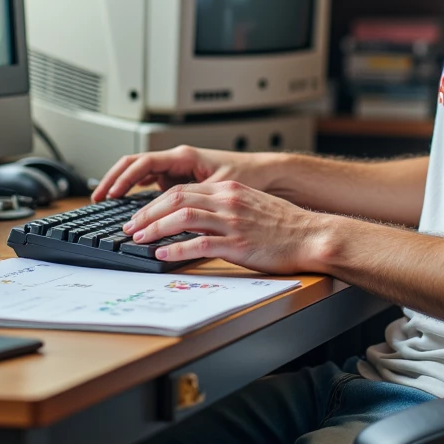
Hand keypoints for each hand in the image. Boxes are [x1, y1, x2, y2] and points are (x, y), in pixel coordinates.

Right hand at [92, 144, 276, 201]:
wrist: (268, 174)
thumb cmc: (248, 176)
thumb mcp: (220, 188)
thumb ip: (196, 200)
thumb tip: (175, 216)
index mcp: (184, 157)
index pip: (143, 163)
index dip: (123, 178)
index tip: (109, 194)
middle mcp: (178, 160)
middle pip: (134, 165)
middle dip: (113, 180)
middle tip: (97, 198)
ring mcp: (178, 169)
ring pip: (141, 174)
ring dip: (123, 187)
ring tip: (107, 204)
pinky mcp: (182, 180)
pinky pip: (154, 184)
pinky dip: (139, 193)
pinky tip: (131, 208)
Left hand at [121, 180, 334, 275]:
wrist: (312, 236)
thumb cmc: (284, 226)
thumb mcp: (250, 205)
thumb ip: (222, 207)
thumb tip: (193, 217)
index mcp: (229, 190)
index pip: (181, 190)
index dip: (155, 203)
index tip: (140, 215)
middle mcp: (227, 201)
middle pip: (176, 200)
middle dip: (148, 213)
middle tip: (131, 226)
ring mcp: (232, 222)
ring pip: (183, 218)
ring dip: (156, 228)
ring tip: (139, 238)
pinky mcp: (238, 244)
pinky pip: (200, 244)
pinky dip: (177, 249)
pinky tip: (163, 253)